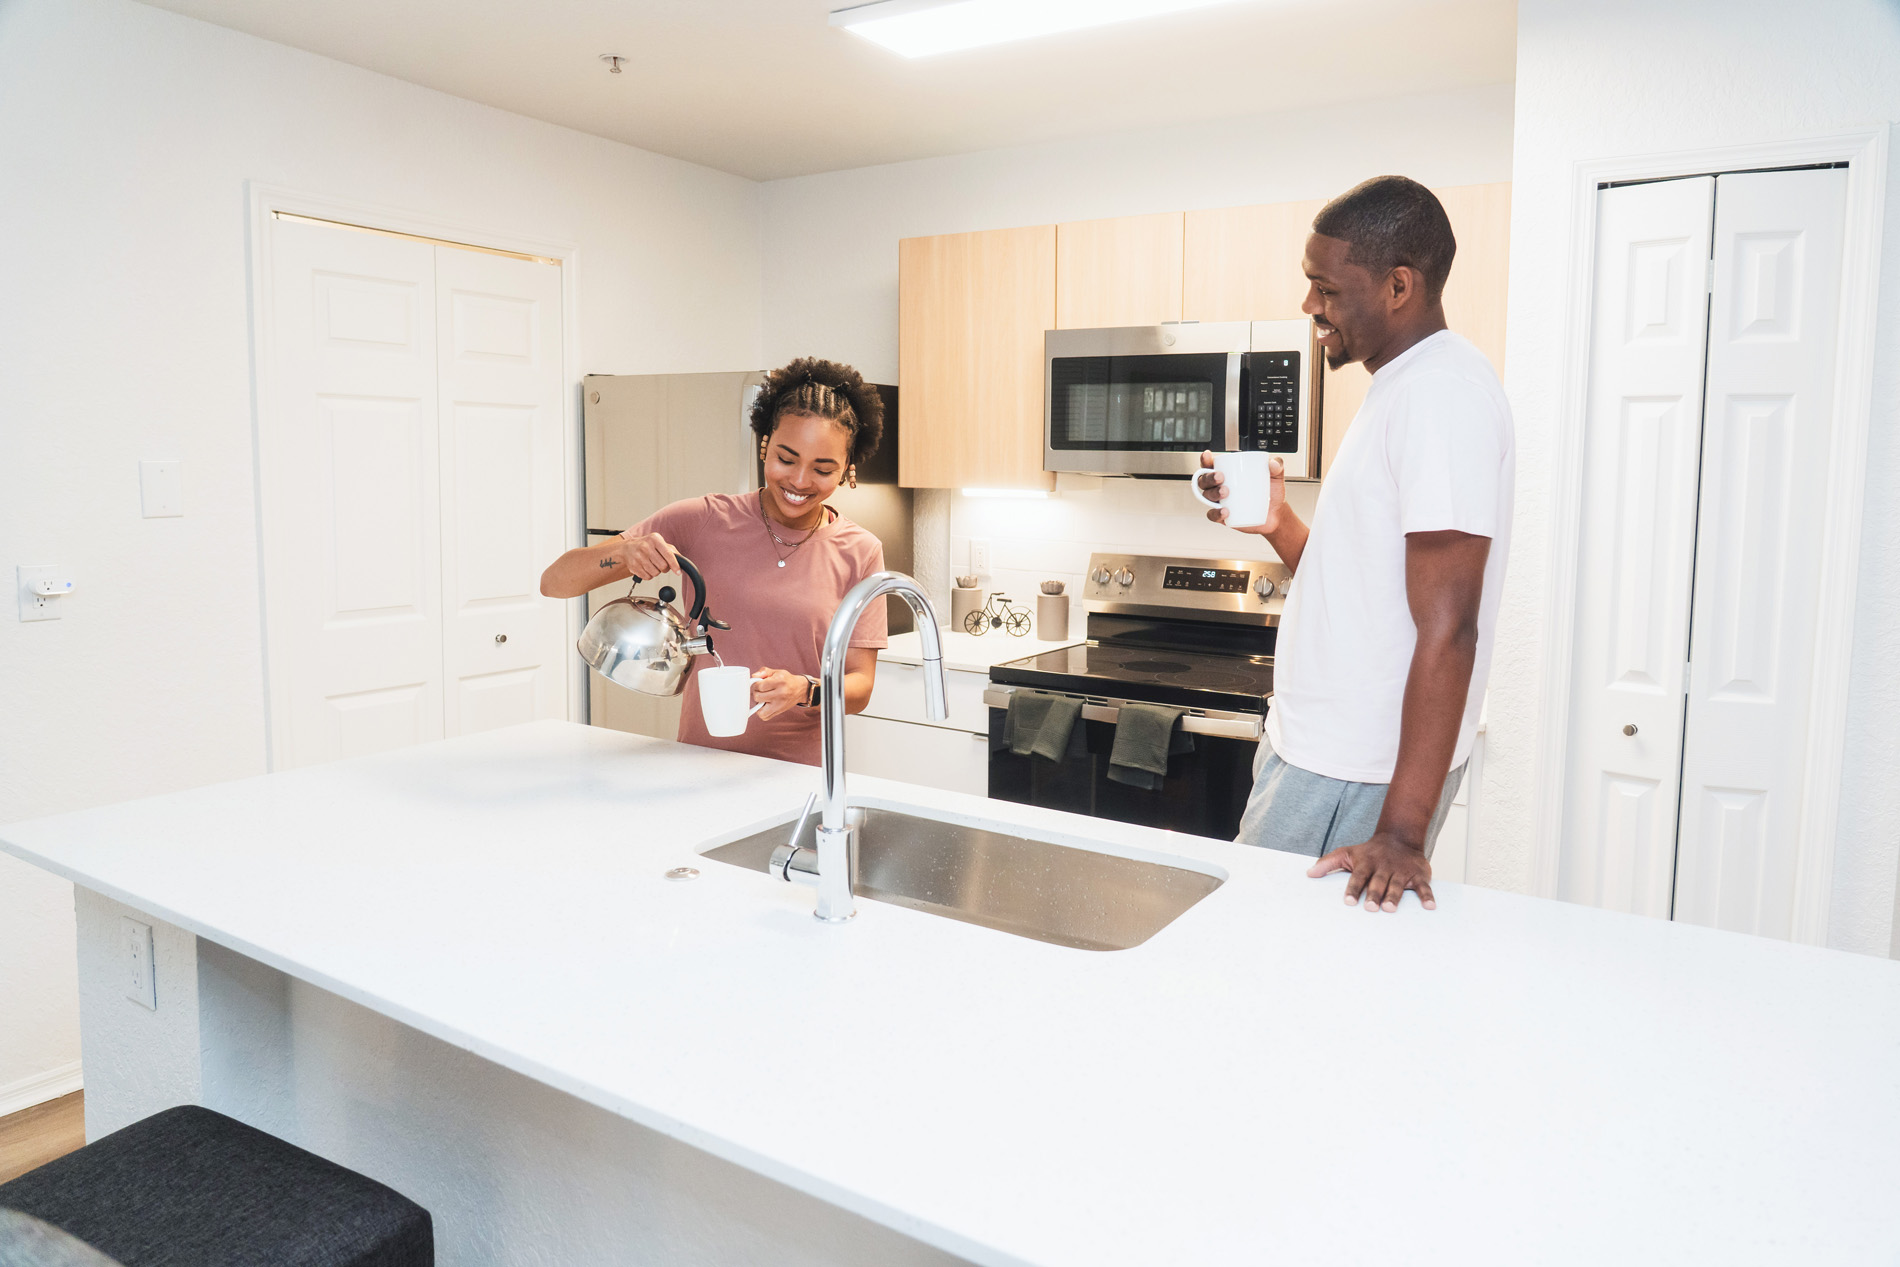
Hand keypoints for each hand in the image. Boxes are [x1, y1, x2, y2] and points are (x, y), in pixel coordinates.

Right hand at [610, 530, 677, 580]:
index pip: (668, 554)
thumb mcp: (659, 542)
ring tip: (652, 565)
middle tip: (661, 565)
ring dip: (656, 572)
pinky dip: (649, 575)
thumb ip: (671, 550)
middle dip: (665, 568)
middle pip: (663, 566)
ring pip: (655, 573)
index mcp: (654, 539)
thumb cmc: (645, 545)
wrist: (626, 548)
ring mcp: (638, 557)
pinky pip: (647, 577)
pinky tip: (646, 568)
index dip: (675, 565)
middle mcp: (646, 547)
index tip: (678, 572)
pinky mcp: (633, 566)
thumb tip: (681, 561)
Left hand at [750, 668, 809, 720]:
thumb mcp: (776, 672)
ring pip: (760, 710)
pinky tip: (765, 705)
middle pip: (758, 697)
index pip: (759, 686)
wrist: (800, 689)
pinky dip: (762, 712)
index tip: (757, 684)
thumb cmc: (787, 680)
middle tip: (759, 691)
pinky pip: (764, 716)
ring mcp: (779, 704)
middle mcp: (780, 694)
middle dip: (755, 693)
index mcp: (779, 681)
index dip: (755, 684)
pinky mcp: (779, 711)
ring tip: (762, 699)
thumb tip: (754, 677)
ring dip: (758, 704)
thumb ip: (764, 672)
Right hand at [1196, 451, 1285, 535]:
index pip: (1211, 465)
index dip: (1205, 460)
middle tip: (1221, 477)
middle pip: (1204, 480)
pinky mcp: (1223, 517)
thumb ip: (1277, 466)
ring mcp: (1220, 502)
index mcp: (1228, 473)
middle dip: (1209, 477)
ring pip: (1207, 496)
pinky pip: (1213, 515)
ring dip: (1213, 493)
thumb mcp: (1276, 477)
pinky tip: (1225, 511)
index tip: (1208, 456)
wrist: (1275, 515)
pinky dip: (1216, 513)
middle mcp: (1220, 487)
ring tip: (1226, 492)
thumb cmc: (1270, 493)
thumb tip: (1273, 464)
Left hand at [1308, 831, 1435, 911]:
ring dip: (1394, 896)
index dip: (1353, 889)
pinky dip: (1426, 896)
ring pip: (1397, 884)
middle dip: (1374, 894)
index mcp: (1366, 863)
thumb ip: (1328, 863)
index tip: (1349, 902)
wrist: (1399, 837)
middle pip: (1378, 882)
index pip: (1358, 877)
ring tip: (1390, 908)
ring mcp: (1401, 871)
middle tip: (1370, 908)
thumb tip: (1309, 873)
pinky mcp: (1418, 874)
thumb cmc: (1369, 851)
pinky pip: (1423, 886)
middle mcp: (1383, 867)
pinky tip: (1429, 907)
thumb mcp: (1347, 853)